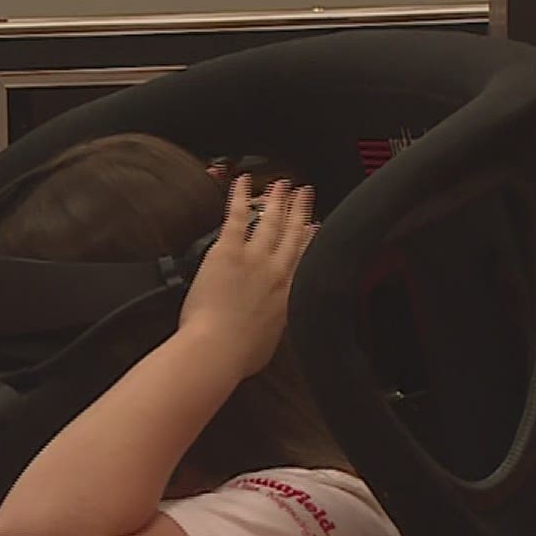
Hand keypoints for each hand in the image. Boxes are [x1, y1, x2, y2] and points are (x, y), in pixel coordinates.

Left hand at [179, 174, 317, 379]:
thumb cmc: (239, 354)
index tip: (317, 227)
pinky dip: (241, 195)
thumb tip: (269, 329)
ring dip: (278, 200)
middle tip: (306, 193)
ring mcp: (255, 258)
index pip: (307, 258)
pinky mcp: (229, 251)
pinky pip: (239, 215)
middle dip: (301, 210)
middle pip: (294, 233)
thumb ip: (274, 327)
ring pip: (272, 221)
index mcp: (290, 294)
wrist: (218, 349)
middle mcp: (278, 271)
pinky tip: (244, 180)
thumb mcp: (270, 343)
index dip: (313, 239)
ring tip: (283, 184)